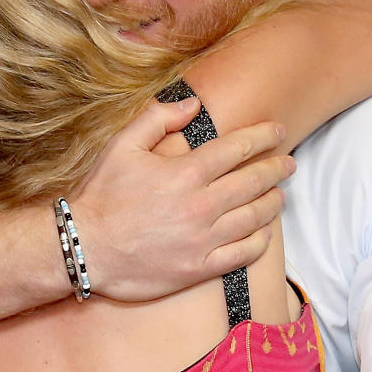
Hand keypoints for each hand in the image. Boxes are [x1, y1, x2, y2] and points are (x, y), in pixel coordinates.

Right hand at [73, 97, 293, 301]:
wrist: (83, 248)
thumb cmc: (101, 195)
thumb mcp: (122, 146)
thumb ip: (158, 118)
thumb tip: (193, 103)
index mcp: (186, 172)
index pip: (239, 148)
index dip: (263, 137)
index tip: (278, 131)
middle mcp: (202, 205)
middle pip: (255, 182)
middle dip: (277, 169)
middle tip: (289, 164)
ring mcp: (204, 239)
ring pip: (255, 218)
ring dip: (273, 203)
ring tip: (279, 195)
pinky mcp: (200, 267)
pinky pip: (243, 253)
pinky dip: (260, 240)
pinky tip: (263, 232)